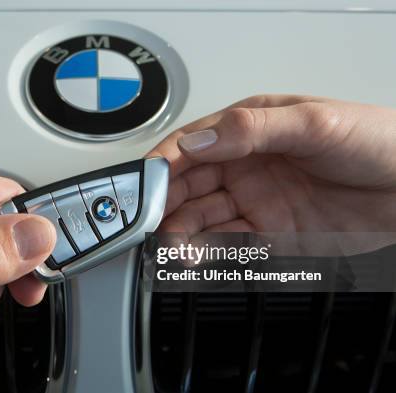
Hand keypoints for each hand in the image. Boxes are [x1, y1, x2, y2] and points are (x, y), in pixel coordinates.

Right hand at [148, 95, 395, 233]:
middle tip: (148, 220)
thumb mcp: (314, 123)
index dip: (164, 163)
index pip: (193, 145)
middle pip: (189, 185)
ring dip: (180, 232)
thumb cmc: (378, 143)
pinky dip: (206, 253)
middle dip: (164, 203)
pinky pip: (228, 245)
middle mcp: (246, 166)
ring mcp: (257, 202)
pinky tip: (194, 256)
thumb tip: (198, 141)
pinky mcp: (271, 236)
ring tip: (169, 245)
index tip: (145, 182)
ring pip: (202, 218)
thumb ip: (251, 131)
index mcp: (249, 130)